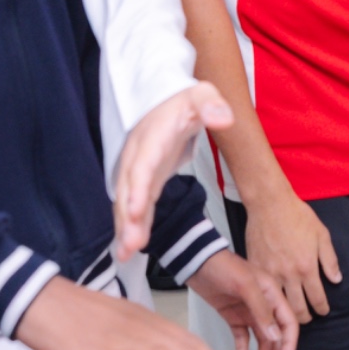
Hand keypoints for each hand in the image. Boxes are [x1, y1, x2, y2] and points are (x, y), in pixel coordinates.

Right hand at [113, 83, 233, 260]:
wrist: (169, 100)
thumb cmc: (187, 101)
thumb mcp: (202, 95)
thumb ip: (211, 105)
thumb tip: (223, 118)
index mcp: (152, 136)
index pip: (143, 164)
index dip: (138, 188)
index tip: (135, 210)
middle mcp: (139, 155)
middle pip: (129, 188)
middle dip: (128, 218)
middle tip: (129, 245)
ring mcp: (139, 169)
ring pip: (128, 201)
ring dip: (127, 227)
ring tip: (125, 254)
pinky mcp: (146, 181)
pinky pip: (137, 205)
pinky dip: (134, 225)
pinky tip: (132, 247)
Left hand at [187, 249, 299, 349]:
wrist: (197, 261)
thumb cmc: (224, 267)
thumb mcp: (245, 284)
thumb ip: (261, 310)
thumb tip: (276, 337)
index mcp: (273, 295)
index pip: (289, 325)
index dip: (288, 346)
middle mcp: (265, 306)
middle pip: (276, 337)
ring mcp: (249, 312)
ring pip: (261, 341)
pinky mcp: (234, 317)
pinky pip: (243, 338)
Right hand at [244, 192, 341, 322]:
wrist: (269, 203)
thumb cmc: (297, 216)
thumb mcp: (321, 234)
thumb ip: (330, 260)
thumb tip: (336, 280)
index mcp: (307, 266)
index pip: (317, 299)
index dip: (322, 308)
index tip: (323, 310)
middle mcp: (289, 274)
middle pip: (298, 309)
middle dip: (305, 317)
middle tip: (308, 317)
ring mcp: (270, 273)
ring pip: (279, 305)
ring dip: (287, 312)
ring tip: (291, 313)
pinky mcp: (256, 268)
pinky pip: (263, 290)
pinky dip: (269, 298)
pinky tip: (273, 300)